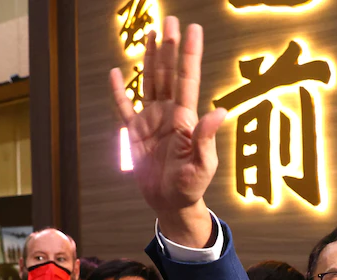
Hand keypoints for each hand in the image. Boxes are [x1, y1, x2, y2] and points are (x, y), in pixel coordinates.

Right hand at [110, 18, 226, 238]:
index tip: (192, 29)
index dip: (189, 54)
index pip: (187, 79)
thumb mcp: (203, 164)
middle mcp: (168, 114)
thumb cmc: (191, 185)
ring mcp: (151, 121)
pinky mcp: (135, 133)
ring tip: (152, 34)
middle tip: (171, 20)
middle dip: (169, 47)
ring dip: (150, 59)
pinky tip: (116, 73)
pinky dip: (119, 92)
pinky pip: (125, 107)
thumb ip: (207, 138)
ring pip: (150, 82)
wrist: (171, 202)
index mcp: (185, 119)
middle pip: (168, 73)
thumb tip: (219, 112)